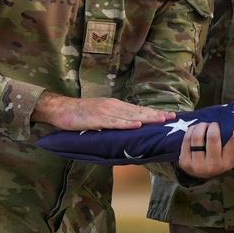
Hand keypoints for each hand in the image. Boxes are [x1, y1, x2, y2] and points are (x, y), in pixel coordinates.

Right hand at [31, 92, 172, 130]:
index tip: (169, 115)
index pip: (138, 109)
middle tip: (172, 117)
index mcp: (115, 106)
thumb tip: (129, 126)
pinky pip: (114, 122)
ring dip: (147, 118)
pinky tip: (137, 125)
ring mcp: (106, 112)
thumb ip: (114, 120)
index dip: (154, 112)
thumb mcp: (101, 115)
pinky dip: (127, 124)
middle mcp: (113, 106)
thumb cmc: (80, 115)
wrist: (61, 110)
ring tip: (161, 120)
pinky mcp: (97, 119)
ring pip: (130, 115)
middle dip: (156, 114)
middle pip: (138, 111)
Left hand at [178, 120, 233, 176]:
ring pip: (198, 136)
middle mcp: (213, 165)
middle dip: (213, 125)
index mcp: (227, 162)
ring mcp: (197, 164)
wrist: (198, 174)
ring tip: (204, 126)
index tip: (224, 127)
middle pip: (213, 136)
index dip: (226, 128)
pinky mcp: (184, 161)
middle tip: (213, 125)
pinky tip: (195, 130)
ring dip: (201, 126)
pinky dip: (191, 130)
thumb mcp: (233, 156)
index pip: (229, 138)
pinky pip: (187, 139)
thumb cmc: (219, 160)